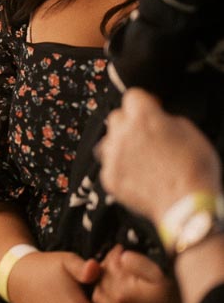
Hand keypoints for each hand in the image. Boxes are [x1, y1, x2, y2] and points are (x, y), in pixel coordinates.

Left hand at [91, 243, 184, 302]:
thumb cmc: (180, 293)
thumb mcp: (161, 272)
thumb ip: (137, 262)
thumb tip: (121, 256)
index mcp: (123, 293)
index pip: (106, 268)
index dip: (112, 255)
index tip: (121, 249)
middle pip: (98, 284)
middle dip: (106, 270)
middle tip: (118, 261)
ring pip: (100, 300)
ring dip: (104, 286)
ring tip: (118, 277)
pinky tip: (121, 298)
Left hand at [97, 88, 220, 225]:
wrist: (187, 206)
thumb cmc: (195, 170)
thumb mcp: (191, 132)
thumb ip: (167, 120)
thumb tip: (160, 119)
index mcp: (145, 117)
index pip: (133, 95)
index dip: (145, 102)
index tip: (152, 108)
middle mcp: (123, 134)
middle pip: (117, 117)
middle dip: (130, 122)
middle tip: (146, 135)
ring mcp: (113, 157)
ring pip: (108, 141)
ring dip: (121, 144)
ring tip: (141, 158)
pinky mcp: (110, 178)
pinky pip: (108, 165)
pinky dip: (120, 168)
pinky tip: (138, 175)